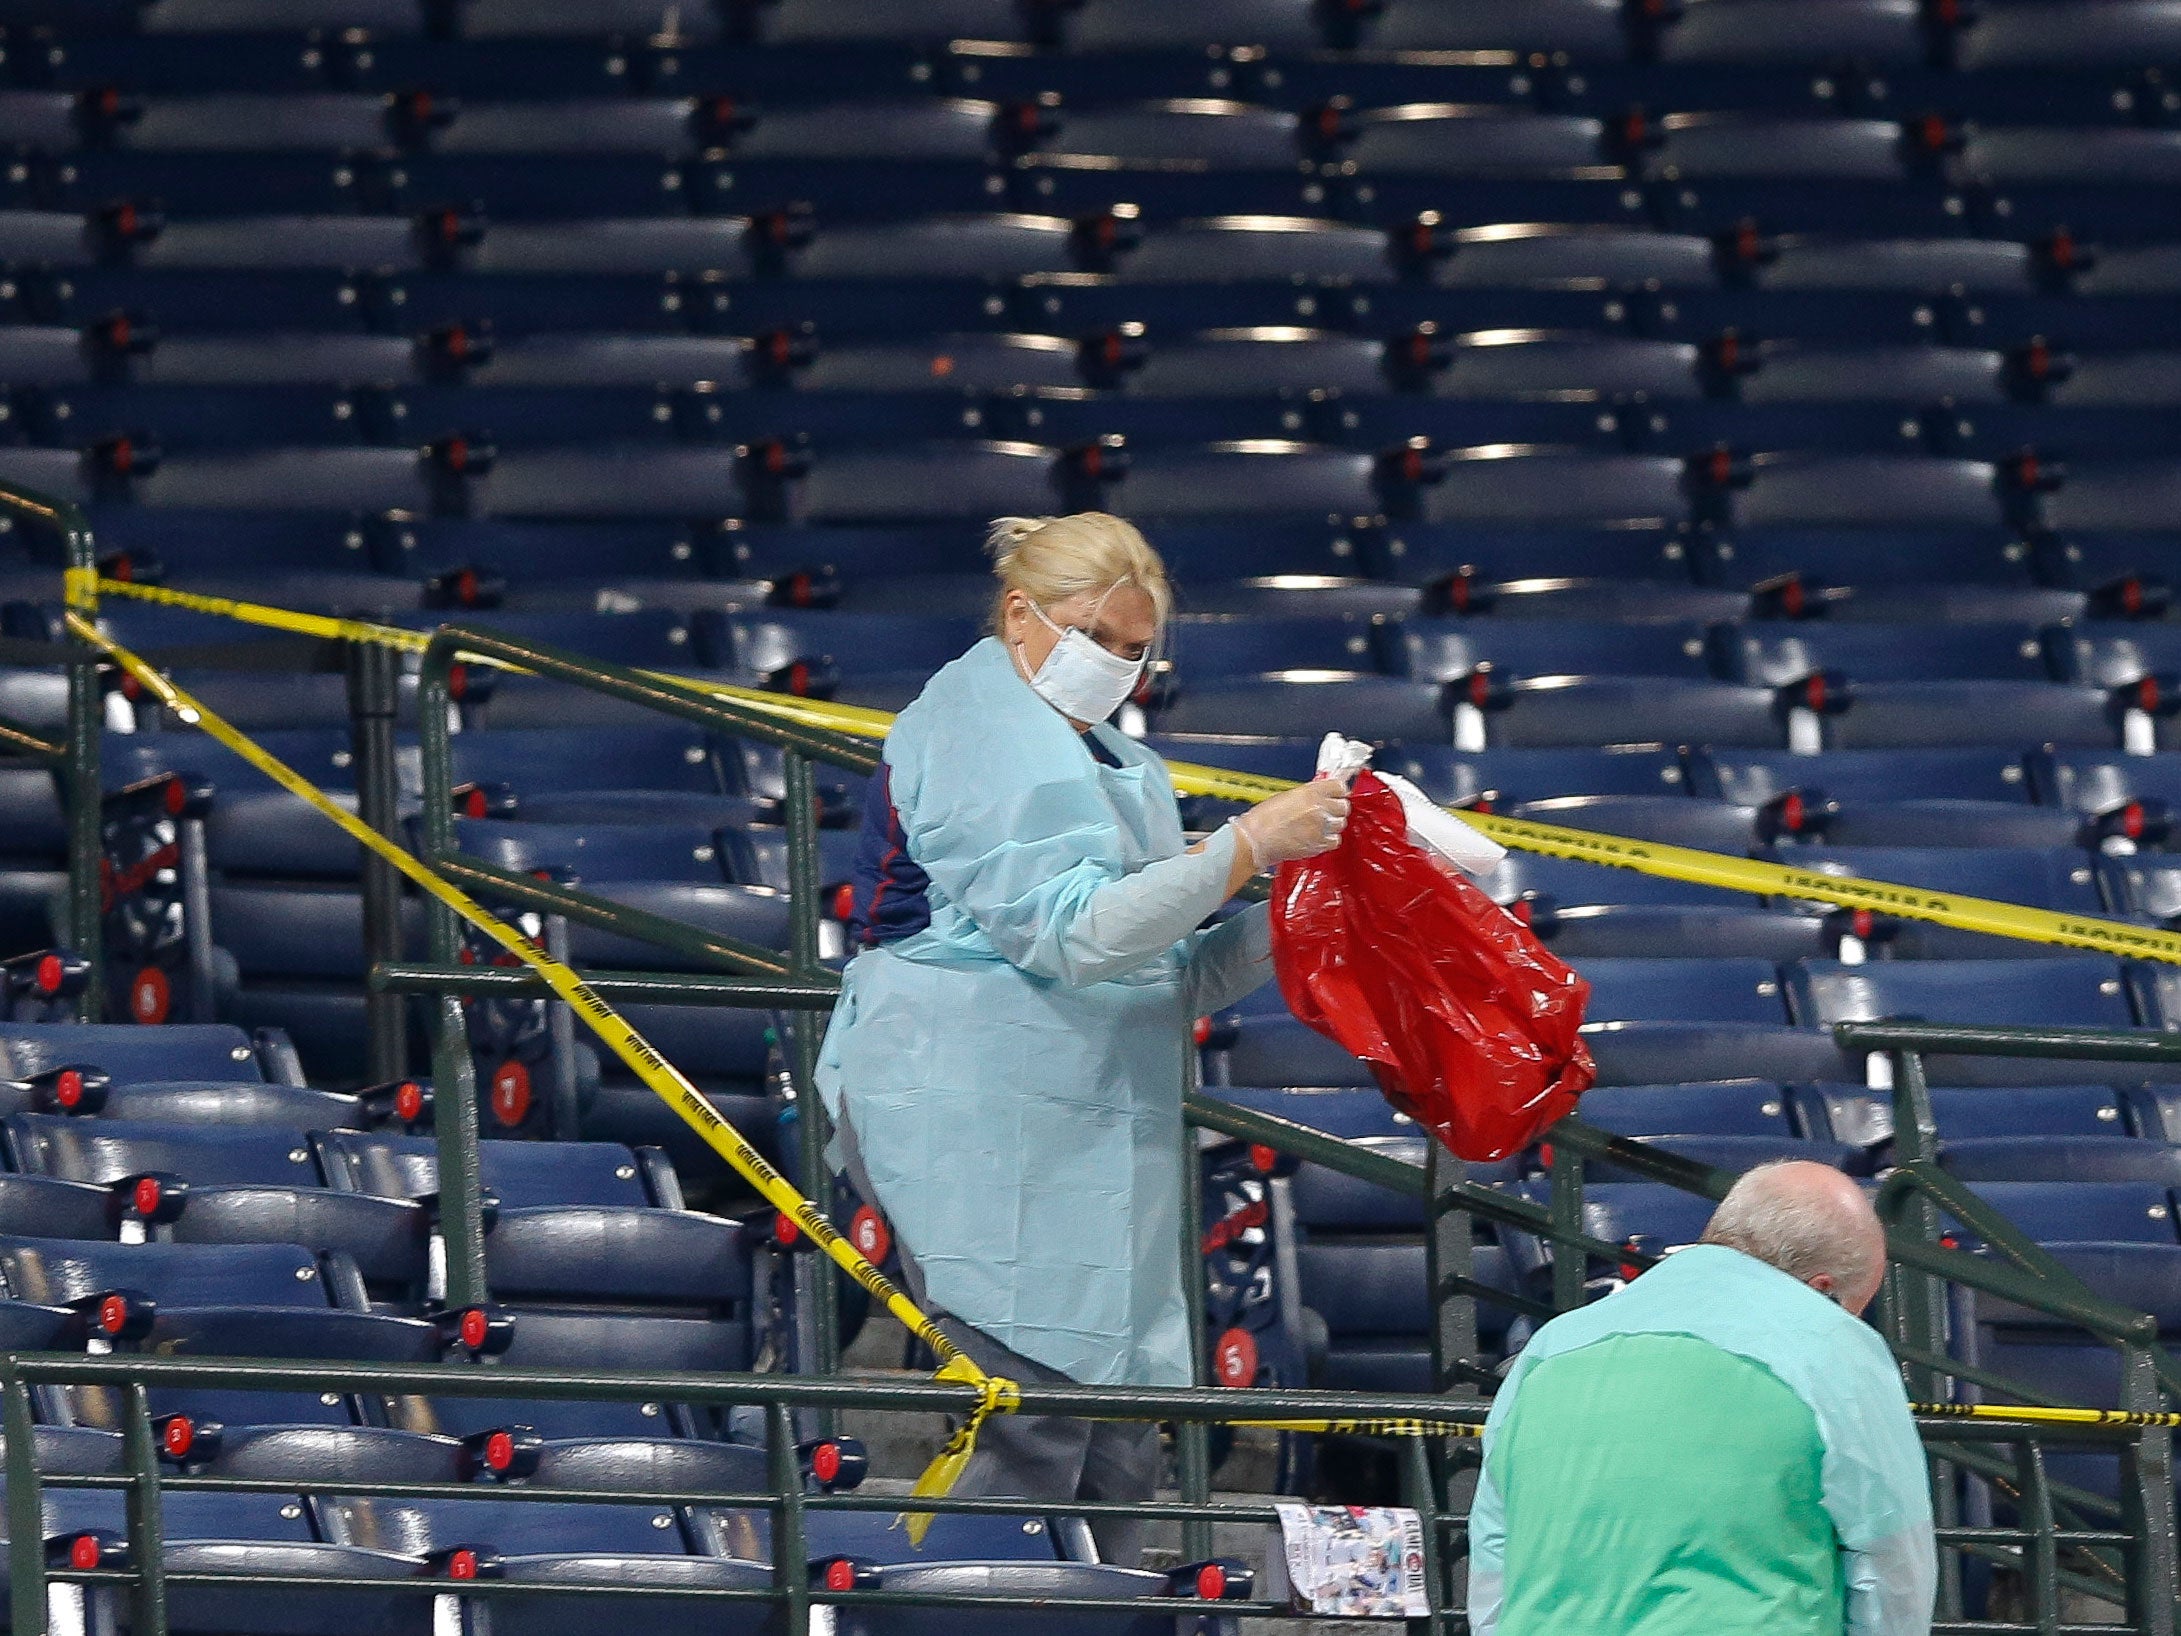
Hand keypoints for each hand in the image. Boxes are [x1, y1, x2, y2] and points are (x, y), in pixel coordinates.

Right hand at [1233, 778, 1350, 868]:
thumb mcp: (1286, 796)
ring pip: (1340, 824)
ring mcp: (1321, 827)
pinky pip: (1335, 841)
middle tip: (1326, 812)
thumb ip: (1308, 794)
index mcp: (1310, 792)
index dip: (1338, 792)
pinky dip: (1328, 840)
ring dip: (1332, 825)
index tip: (1336, 795)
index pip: (1340, 786)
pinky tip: (1317, 838)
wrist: (1256, 840)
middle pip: (1343, 806)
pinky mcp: (1319, 844)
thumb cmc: (1263, 820)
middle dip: (1336, 809)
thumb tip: (1319, 794)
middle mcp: (1319, 808)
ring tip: (1318, 827)